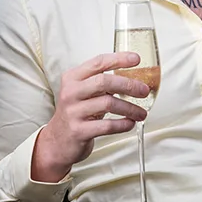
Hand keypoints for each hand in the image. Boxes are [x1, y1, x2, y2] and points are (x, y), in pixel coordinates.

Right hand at [31, 52, 151, 182]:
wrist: (57, 142)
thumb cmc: (76, 113)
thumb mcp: (83, 93)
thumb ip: (102, 83)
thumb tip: (134, 78)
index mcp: (73, 78)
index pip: (98, 62)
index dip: (119, 59)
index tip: (136, 59)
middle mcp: (71, 92)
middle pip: (104, 81)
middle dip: (129, 85)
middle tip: (144, 90)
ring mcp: (73, 112)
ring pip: (108, 104)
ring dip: (130, 108)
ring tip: (141, 113)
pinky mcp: (78, 131)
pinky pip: (106, 126)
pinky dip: (122, 124)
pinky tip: (130, 123)